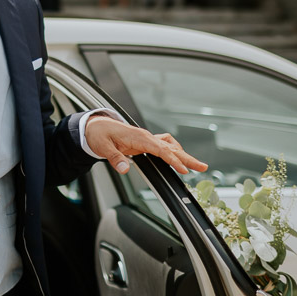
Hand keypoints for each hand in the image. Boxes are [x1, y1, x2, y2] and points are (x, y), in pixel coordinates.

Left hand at [85, 116, 207, 175]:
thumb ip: (115, 158)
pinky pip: (163, 146)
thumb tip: (125, 169)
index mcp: (138, 137)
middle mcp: (145, 136)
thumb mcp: (103, 147)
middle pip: (171, 147)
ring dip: (183, 155)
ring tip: (194, 166)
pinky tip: (177, 159)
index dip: (173, 160)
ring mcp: (146, 138)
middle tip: (202, 167)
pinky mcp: (144, 142)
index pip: (160, 150)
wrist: (94, 126)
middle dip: (187, 158)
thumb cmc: (98, 135)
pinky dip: (173, 152)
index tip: (183, 169)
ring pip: (170, 146)